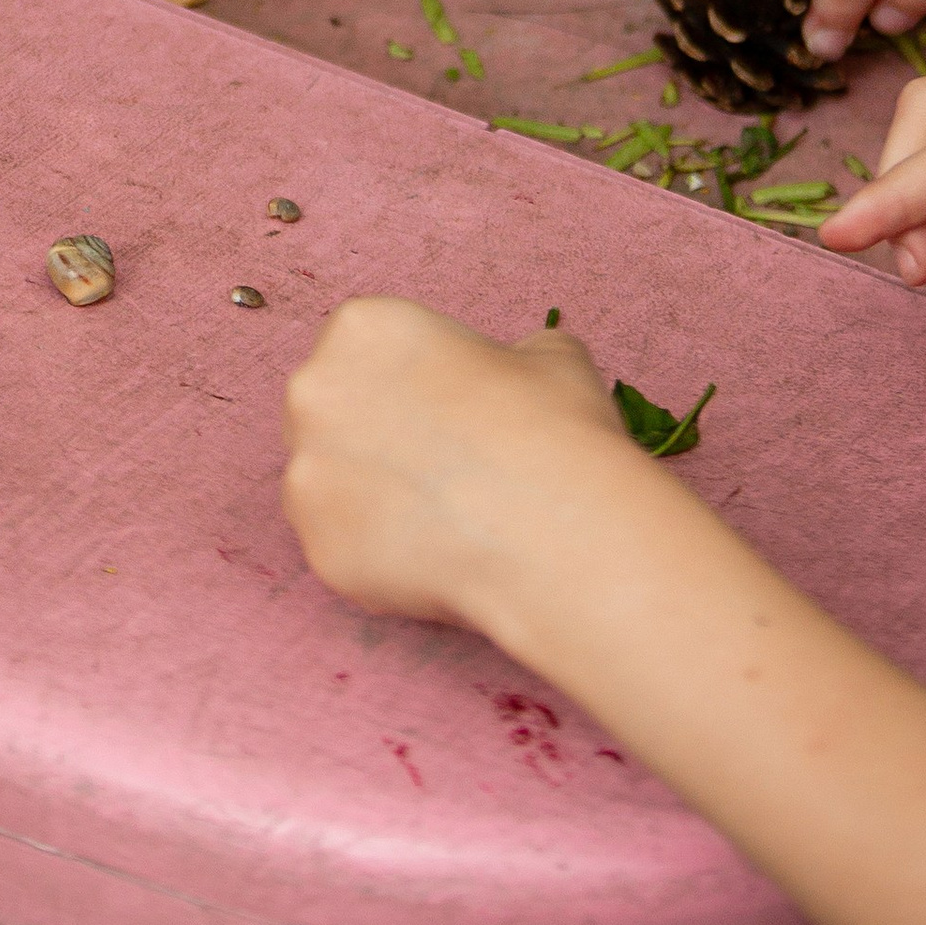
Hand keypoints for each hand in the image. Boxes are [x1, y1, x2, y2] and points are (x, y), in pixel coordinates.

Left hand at [282, 299, 648, 640]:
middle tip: (435, 466)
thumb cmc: (552, 430)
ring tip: (439, 518)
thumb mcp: (549, 356)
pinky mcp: (317, 547)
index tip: (444, 410)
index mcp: (363, 328)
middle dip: (374, 434)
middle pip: (332, 410)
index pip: (365, 349)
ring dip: (370, 494)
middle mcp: (315, 392)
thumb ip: (510, 355)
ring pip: (329, 482)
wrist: (555, 533)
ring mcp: (306, 473)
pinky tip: (432, 557)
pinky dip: (377, 553)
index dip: (408, 382)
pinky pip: (341, 545)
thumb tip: (516, 372)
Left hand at [283, 293, 925, 924]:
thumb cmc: (605, 454)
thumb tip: (571, 380)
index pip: (383, 355)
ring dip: (406, 533)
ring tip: (489, 563)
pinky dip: (398, 586)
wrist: (598, 556)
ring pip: (346, 501)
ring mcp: (319, 478)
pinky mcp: (329, 560)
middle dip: (410, 469)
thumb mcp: (584, 382)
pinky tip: (462, 594)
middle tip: (485, 515)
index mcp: (392, 330)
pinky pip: (353, 566)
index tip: (475, 450)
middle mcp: (336, 393)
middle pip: (352, 426)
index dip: (439, 409)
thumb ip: (549, 375)